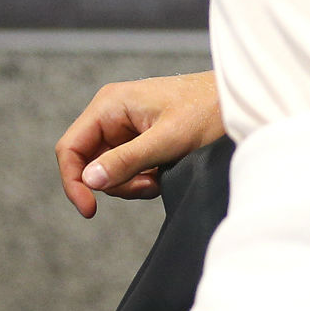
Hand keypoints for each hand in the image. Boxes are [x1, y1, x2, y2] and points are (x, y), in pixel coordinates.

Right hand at [55, 71, 223, 218]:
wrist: (238, 101)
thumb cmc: (209, 109)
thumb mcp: (169, 139)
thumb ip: (127, 160)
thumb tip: (89, 180)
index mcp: (110, 105)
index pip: (70, 149)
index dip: (73, 181)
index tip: (90, 209)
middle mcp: (112, 114)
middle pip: (90, 164)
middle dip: (116, 183)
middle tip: (149, 185)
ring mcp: (126, 127)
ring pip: (109, 170)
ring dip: (132, 182)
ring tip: (161, 177)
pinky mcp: (141, 138)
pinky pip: (128, 168)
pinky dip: (143, 178)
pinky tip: (165, 172)